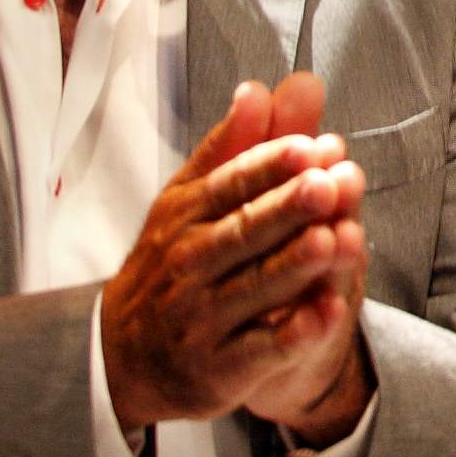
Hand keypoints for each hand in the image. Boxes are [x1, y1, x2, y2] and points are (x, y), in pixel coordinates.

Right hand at [102, 71, 373, 437]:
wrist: (121, 354)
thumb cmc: (170, 262)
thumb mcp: (188, 202)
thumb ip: (229, 149)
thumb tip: (258, 88)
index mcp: (184, 217)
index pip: (229, 185)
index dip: (270, 166)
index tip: (313, 146)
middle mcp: (188, 265)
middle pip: (242, 234)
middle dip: (286, 209)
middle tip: (329, 184)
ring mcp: (200, 319)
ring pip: (252, 289)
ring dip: (294, 266)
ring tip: (334, 239)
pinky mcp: (218, 369)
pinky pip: (260, 349)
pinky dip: (294, 333)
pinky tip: (330, 311)